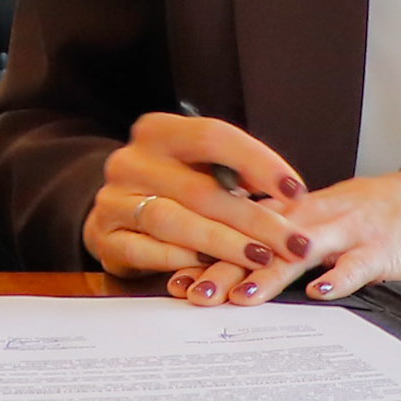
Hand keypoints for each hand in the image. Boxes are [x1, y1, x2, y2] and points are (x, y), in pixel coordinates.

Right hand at [84, 111, 309, 286]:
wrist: (115, 210)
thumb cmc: (173, 187)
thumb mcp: (201, 167)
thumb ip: (237, 173)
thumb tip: (289, 193)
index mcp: (158, 131)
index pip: (213, 137)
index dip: (259, 162)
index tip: (297, 191)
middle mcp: (131, 160)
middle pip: (200, 188)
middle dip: (255, 219)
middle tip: (294, 242)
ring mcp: (112, 198)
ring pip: (174, 221)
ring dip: (224, 243)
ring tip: (262, 259)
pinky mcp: (103, 236)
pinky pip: (146, 249)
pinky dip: (181, 260)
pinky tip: (210, 269)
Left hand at [167, 170, 400, 307]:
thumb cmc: (351, 218)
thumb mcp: (303, 222)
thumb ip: (262, 242)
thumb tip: (207, 269)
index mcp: (285, 214)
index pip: (238, 233)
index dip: (205, 255)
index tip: (175, 278)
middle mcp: (308, 219)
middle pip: (260, 243)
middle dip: (226, 269)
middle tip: (195, 294)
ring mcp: (344, 232)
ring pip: (301, 250)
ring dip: (270, 273)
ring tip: (243, 296)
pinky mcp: (378, 248)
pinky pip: (357, 264)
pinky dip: (339, 277)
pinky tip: (320, 292)